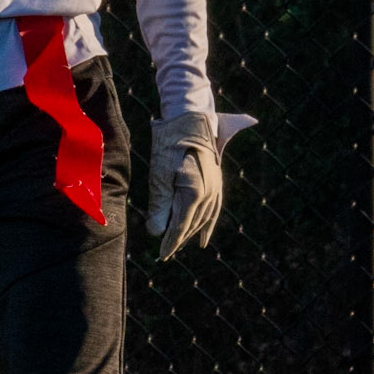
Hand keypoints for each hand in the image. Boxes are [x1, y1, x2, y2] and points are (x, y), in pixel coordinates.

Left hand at [146, 110, 255, 259]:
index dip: (170, 242)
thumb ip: (159, 204)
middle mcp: (209, 194)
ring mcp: (216, 188)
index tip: (161, 255)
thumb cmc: (170, 143)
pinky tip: (202, 238)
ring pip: (203, 220)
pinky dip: (207, 225)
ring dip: (191, 234)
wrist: (191, 119)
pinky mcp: (216, 182)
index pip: (181, 225)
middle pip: (192, 225)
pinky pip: (213, 210)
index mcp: (194, 192)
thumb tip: (156, 233)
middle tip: (165, 253)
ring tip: (179, 245)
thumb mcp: (159, 173)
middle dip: (178, 240)